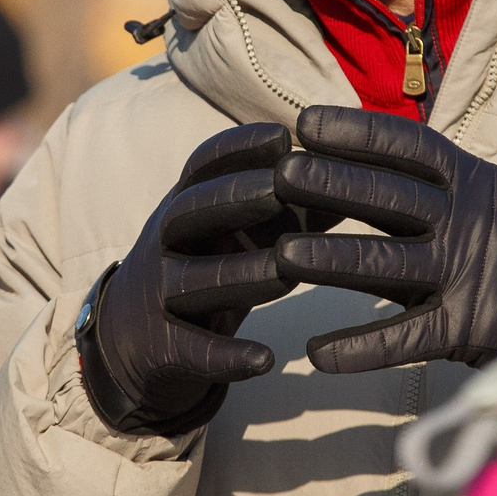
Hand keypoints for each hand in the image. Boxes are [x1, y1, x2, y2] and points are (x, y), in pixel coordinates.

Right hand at [76, 123, 303, 435]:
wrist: (135, 338)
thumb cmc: (207, 265)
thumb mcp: (237, 229)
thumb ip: (292, 202)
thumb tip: (361, 167)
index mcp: (186, 205)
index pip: (202, 166)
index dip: (237, 148)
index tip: (282, 135)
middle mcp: (166, 243)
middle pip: (189, 213)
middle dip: (231, 199)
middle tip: (278, 189)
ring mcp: (160, 296)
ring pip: (193, 282)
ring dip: (238, 275)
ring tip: (286, 275)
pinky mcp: (164, 348)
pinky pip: (194, 351)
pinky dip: (228, 356)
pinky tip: (267, 360)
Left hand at [271, 105, 496, 409]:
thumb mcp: (484, 193)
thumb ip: (423, 181)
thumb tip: (347, 149)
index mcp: (469, 180)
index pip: (407, 146)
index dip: (355, 132)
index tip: (305, 122)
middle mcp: (466, 220)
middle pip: (388, 198)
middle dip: (330, 185)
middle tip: (277, 175)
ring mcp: (466, 275)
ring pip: (386, 264)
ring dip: (331, 260)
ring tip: (281, 255)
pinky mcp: (467, 329)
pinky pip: (404, 339)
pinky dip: (359, 347)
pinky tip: (316, 354)